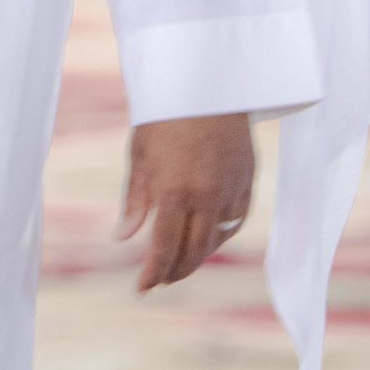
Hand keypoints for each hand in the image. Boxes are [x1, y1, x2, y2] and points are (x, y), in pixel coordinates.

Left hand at [116, 113, 253, 290]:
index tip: (142, 288)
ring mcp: (231, 189)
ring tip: (180, 260)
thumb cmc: (163, 115)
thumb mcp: (140, 156)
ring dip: (198, 255)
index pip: (165, 249)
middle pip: (194, 252)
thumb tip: (122, 238)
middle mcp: (207, 196)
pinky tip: (208, 237)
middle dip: (175, 271)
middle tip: (160, 279)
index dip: (153, 274)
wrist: (205, 81)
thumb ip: (135, 201)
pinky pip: (237, 220)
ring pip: (217, 240)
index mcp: (175, 192)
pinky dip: (222, 234)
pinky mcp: (248, 180)